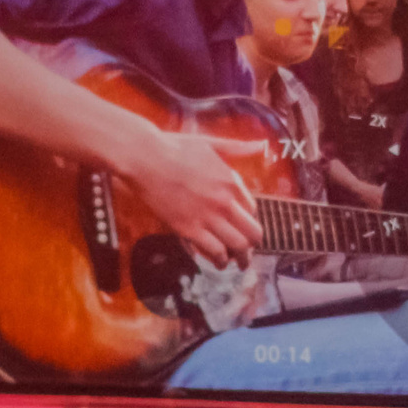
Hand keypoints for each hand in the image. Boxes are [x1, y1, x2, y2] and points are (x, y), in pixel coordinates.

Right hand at [119, 128, 261, 263]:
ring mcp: (208, 216)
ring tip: (237, 263)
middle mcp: (225, 201)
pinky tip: (218, 262)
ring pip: (238, 245)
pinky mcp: (189, 228)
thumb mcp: (211, 143)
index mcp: (231, 181)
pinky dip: (220, 260)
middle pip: (252, 232)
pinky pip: (214, 250)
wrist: (145, 158)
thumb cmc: (174, 148)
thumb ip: (237, 148)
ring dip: (240, 258)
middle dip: (253, 245)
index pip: (252, 209)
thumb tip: (261, 144)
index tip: (241, 226)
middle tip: (247, 252)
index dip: (248, 220)